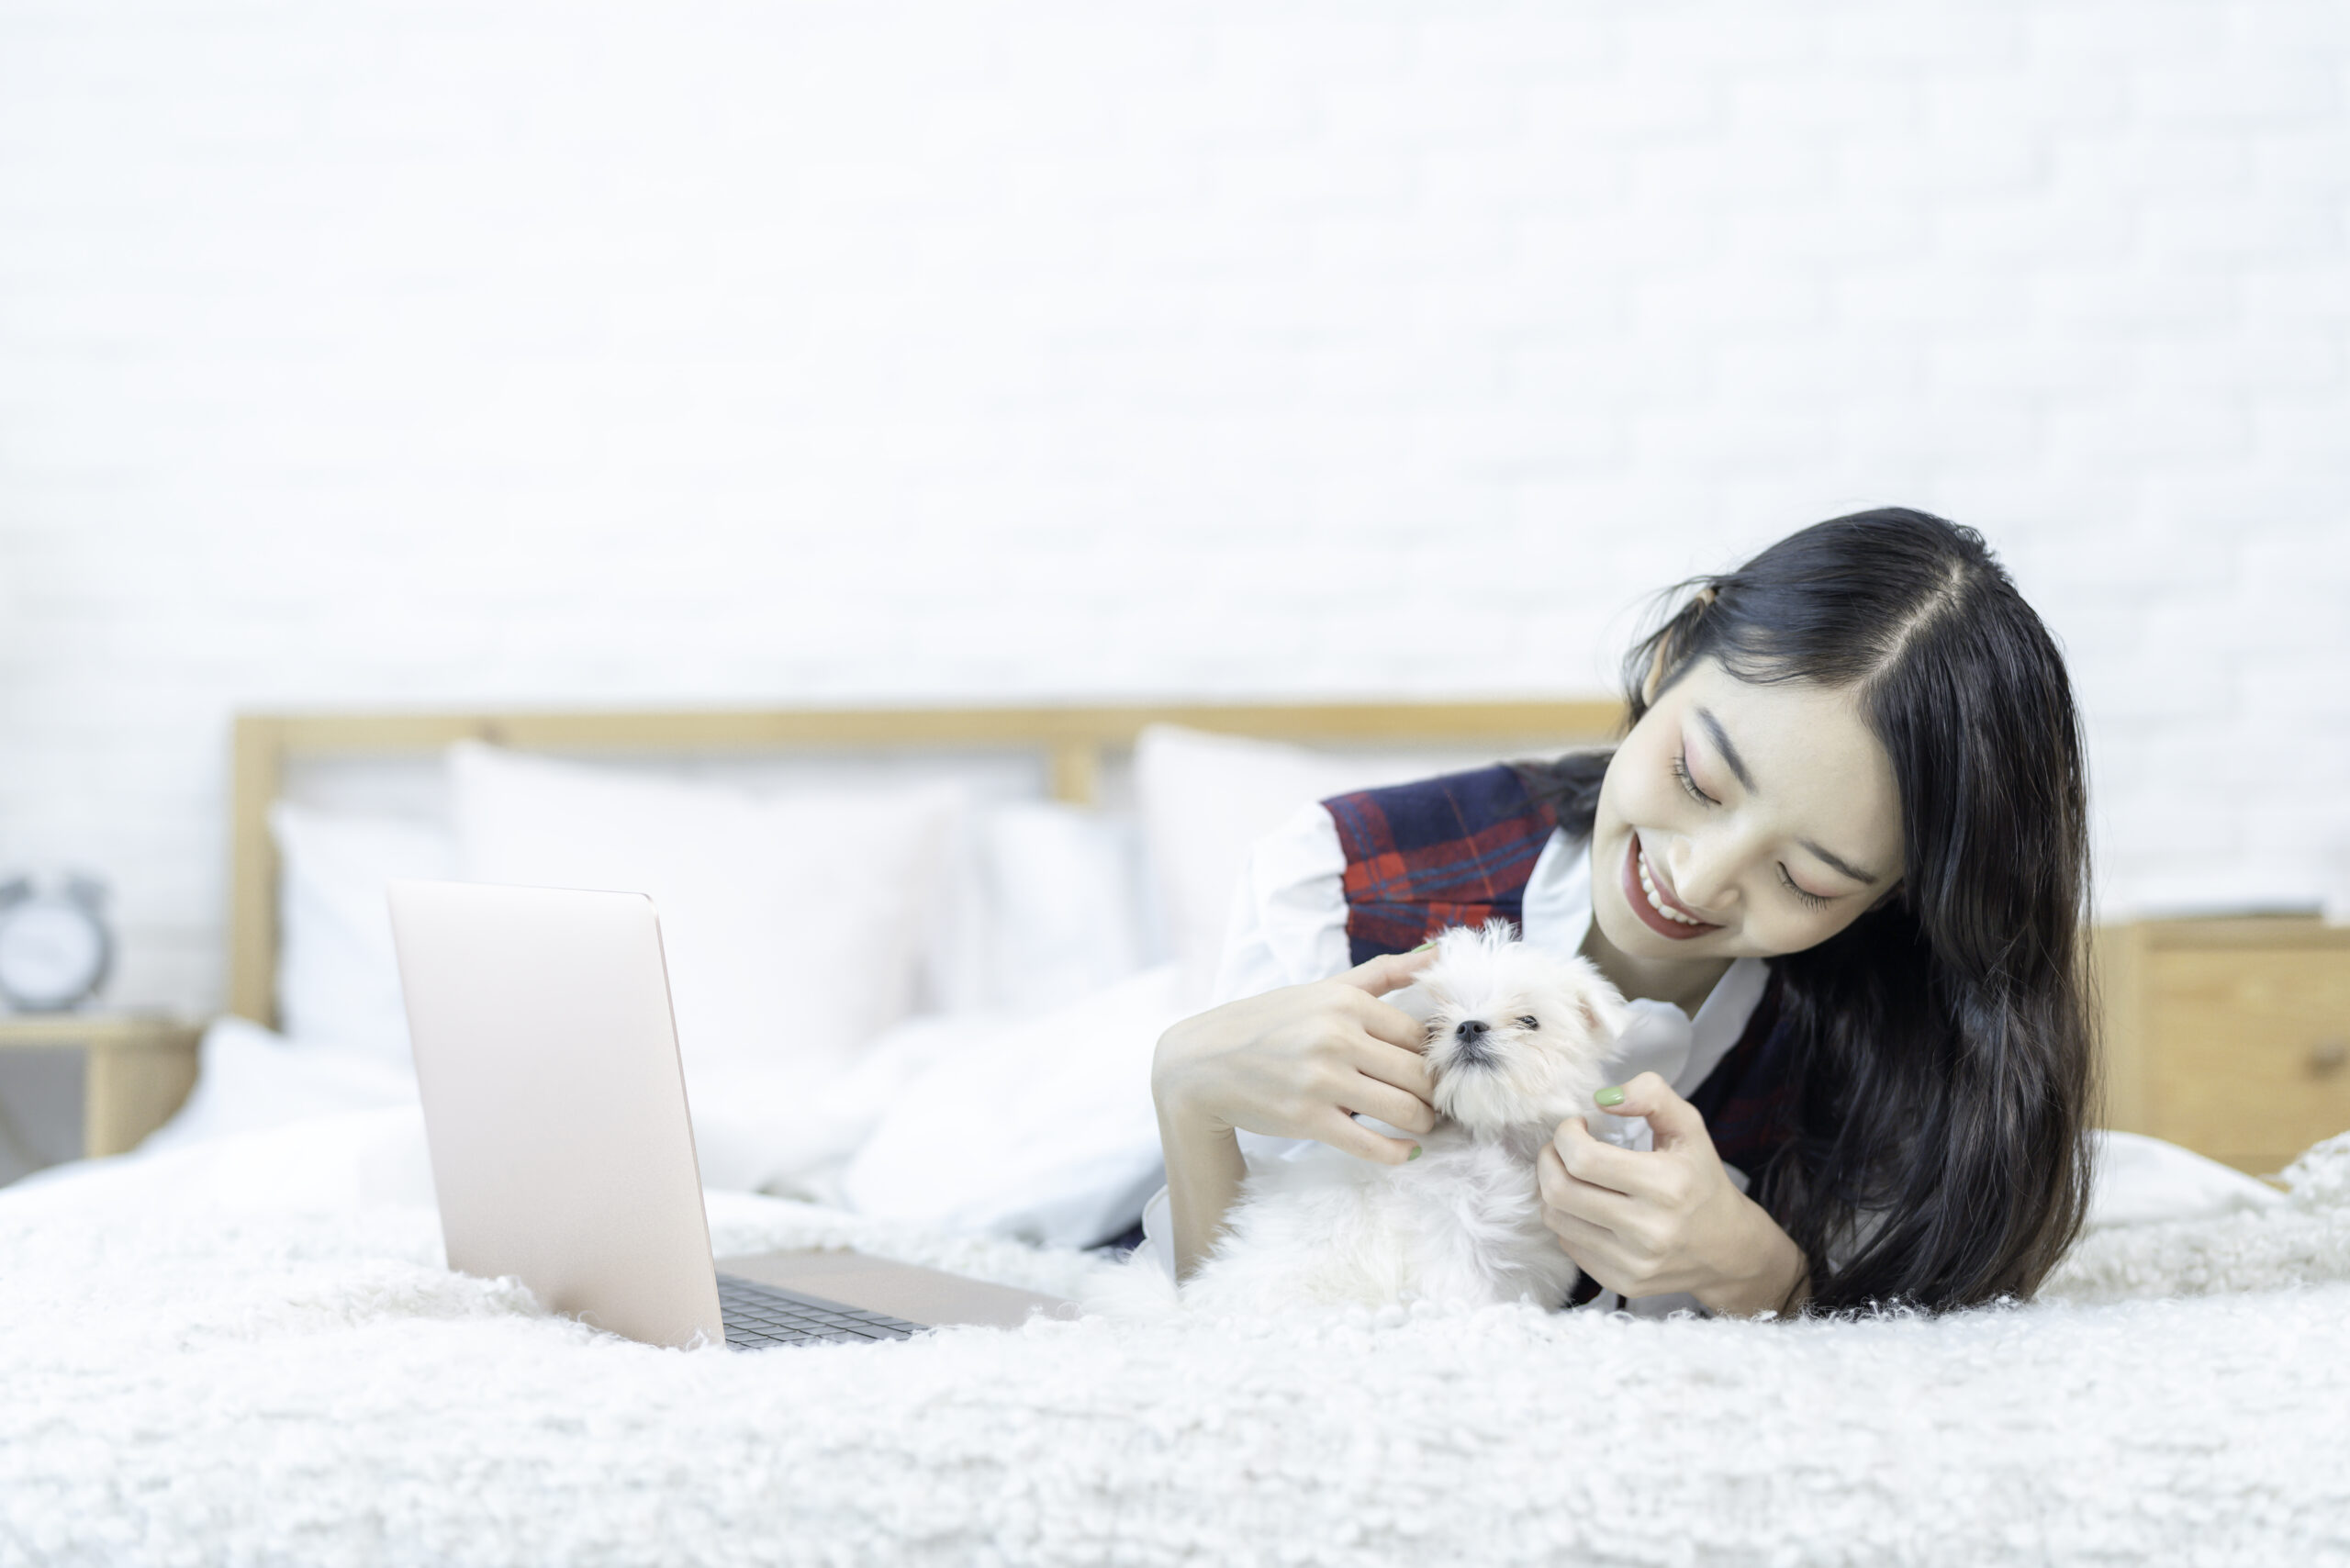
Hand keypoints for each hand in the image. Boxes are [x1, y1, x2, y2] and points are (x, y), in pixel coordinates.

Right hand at [1151, 949, 1438, 1163]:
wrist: (1202, 1063)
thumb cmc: (1268, 1023)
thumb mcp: (1323, 988)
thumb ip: (1382, 973)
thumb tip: (1440, 953)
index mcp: (1345, 1002)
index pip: (1418, 1035)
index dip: (1435, 1058)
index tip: (1437, 1071)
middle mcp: (1336, 1037)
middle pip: (1419, 1074)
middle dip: (1436, 1094)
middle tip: (1438, 1102)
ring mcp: (1322, 1080)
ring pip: (1404, 1110)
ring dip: (1423, 1123)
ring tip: (1421, 1123)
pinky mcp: (1308, 1119)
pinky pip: (1372, 1144)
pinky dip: (1398, 1153)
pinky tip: (1405, 1150)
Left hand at [1535, 1071, 1808, 1315]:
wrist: (1729, 1249)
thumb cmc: (1701, 1179)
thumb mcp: (1689, 1127)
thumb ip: (1651, 1095)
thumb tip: (1602, 1098)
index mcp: (1666, 1185)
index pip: (1583, 1159)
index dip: (1565, 1135)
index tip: (1576, 1126)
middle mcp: (1649, 1230)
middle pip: (1560, 1191)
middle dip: (1549, 1159)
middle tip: (1561, 1148)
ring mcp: (1634, 1263)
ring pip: (1555, 1219)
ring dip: (1552, 1188)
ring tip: (1571, 1174)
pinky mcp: (1622, 1283)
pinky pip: (1567, 1245)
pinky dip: (1567, 1219)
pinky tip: (1587, 1206)